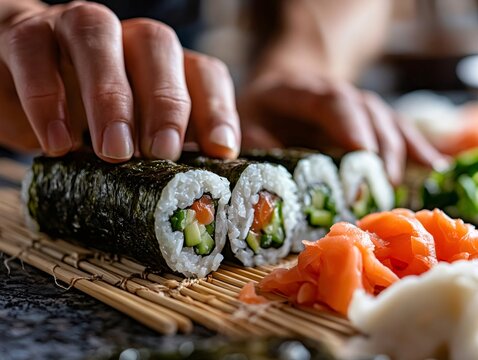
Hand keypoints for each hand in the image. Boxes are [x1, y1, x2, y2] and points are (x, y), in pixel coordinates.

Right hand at [0, 1, 239, 161]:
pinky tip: (59, 145)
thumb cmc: (89, 120)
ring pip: (96, 37)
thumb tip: (205, 184)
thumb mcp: (134, 137)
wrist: (19, 88)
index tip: (220, 152)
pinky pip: (35, 54)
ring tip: (114, 152)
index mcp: (162, 62)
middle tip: (161, 152)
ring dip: (109, 97)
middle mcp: (125, 37)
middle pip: (156, 45)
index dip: (216, 109)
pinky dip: (47, 99)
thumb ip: (165, 149)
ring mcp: (74, 28)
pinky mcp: (26, 36)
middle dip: (164, 101)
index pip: (202, 72)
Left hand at [240, 72, 447, 184]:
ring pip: (384, 118)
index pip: (331, 100)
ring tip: (395, 186)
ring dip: (397, 151)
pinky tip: (431, 165)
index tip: (363, 155)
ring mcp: (354, 102)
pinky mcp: (367, 117)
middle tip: (379, 185)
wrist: (275, 90)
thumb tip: (273, 179)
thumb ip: (256, 143)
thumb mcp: (244, 123)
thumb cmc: (257, 112)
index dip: (350, 125)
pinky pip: (394, 127)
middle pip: (366, 110)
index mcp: (299, 89)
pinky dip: (414, 146)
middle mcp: (333, 91)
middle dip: (378, 147)